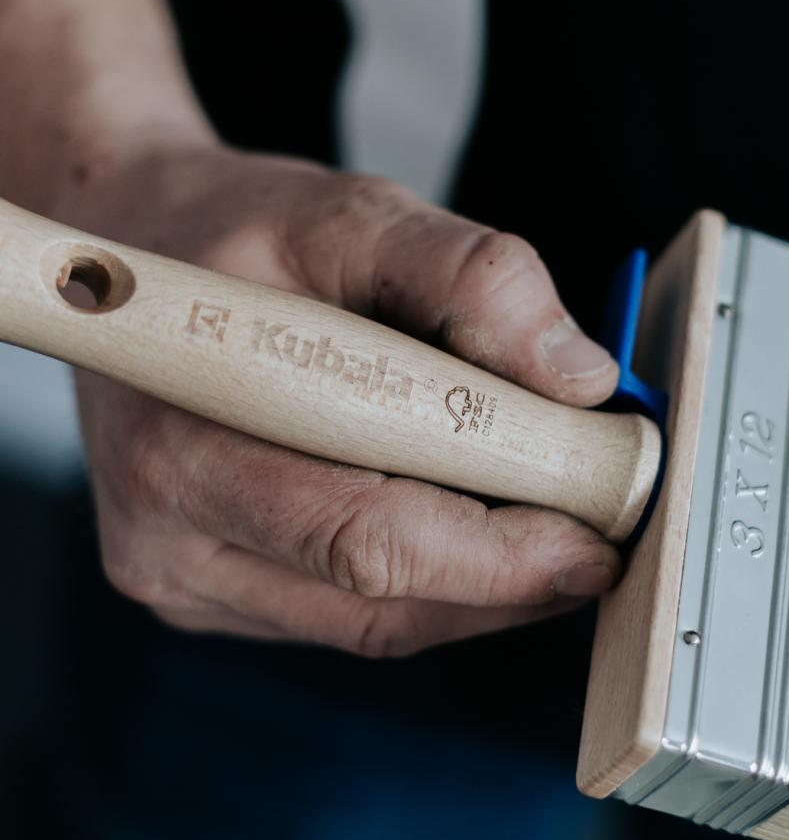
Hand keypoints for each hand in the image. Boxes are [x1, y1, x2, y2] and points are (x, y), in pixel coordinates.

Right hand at [58, 140, 621, 655]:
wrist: (137, 247)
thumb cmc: (237, 233)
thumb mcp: (353, 215)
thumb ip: (470, 277)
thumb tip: (578, 379)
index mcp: (186, 439)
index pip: (368, 538)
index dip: (503, 555)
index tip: (600, 536)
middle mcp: (168, 534)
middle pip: (382, 605)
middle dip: (511, 577)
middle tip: (597, 529)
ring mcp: (183, 574)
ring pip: (377, 624)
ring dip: (481, 587)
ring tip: (547, 521)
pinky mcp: (210, 590)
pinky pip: (349, 614)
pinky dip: (430, 582)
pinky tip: (468, 524)